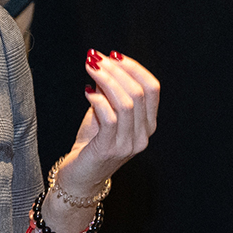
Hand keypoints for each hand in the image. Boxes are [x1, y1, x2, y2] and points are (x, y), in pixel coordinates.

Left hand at [51, 50, 161, 201]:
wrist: (80, 177)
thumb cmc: (91, 144)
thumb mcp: (103, 113)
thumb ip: (109, 92)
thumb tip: (105, 64)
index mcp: (148, 123)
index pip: (152, 88)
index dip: (134, 68)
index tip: (114, 55)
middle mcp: (143, 135)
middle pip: (139, 92)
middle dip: (116, 70)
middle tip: (95, 58)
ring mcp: (129, 144)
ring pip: (126, 103)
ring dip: (106, 80)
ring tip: (90, 68)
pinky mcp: (110, 150)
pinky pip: (110, 118)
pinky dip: (98, 101)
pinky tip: (87, 92)